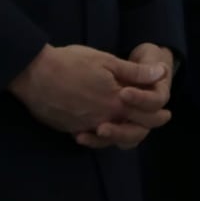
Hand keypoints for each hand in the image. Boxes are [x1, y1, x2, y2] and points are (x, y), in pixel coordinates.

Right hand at [9, 43, 167, 143]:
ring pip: (111, 139)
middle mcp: (102, 119)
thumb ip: (135, 72)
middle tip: (155, 121)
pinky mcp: (69, 129)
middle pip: (131, 131)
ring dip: (123, 134)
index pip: (146, 115)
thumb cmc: (71, 62)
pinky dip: (100, 136)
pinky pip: (90, 138)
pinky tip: (101, 129)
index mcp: (115, 101)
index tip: (166, 113)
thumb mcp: (107, 61)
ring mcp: (84, 126)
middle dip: (146, 127)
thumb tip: (161, 73)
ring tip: (131, 126)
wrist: (33, 74)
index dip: (159, 115)